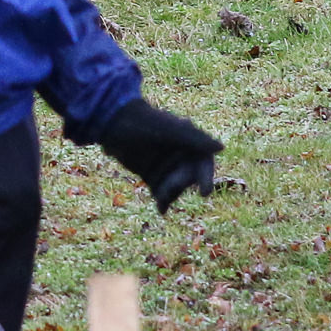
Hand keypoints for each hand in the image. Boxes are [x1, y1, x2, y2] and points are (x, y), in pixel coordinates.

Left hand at [98, 97, 221, 213]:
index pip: (204, 162)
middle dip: (180, 185)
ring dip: (171, 195)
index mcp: (189, 141)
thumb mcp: (170, 129)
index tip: (204, 193)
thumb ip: (195, 139)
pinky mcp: (150, 175)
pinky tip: (161, 209)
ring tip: (162, 200)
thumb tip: (221, 148)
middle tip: (169, 188)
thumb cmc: (142, 121)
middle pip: (188, 177)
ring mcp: (165, 165)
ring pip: (175, 187)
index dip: (206, 178)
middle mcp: (179, 155)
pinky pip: (160, 192)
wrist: (109, 121)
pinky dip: (162, 201)